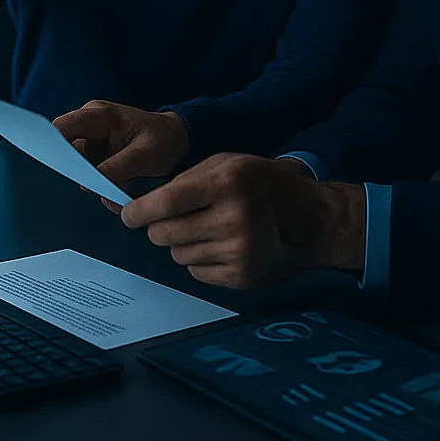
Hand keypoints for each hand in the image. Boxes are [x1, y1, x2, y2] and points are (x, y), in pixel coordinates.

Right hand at [53, 100, 189, 187]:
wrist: (175, 141)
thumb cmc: (162, 139)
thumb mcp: (145, 155)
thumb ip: (116, 169)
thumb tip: (88, 185)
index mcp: (98, 115)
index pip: (62, 127)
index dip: (49, 144)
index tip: (49, 165)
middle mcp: (88, 128)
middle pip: (65, 154)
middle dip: (81, 174)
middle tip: (102, 185)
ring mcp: (90, 145)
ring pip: (78, 172)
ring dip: (97, 185)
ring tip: (126, 183)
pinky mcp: (95, 160)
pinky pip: (89, 179)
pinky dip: (105, 188)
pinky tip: (125, 186)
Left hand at [119, 153, 365, 289]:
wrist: (312, 220)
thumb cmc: (264, 184)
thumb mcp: (229, 163)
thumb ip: (188, 180)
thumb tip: (144, 204)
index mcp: (226, 182)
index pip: (166, 203)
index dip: (139, 212)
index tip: (127, 215)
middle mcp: (231, 218)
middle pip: (164, 234)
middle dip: (160, 227)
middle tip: (173, 220)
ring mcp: (237, 251)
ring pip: (177, 255)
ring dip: (182, 243)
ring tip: (208, 229)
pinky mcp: (241, 277)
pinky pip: (196, 272)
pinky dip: (200, 260)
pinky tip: (221, 246)